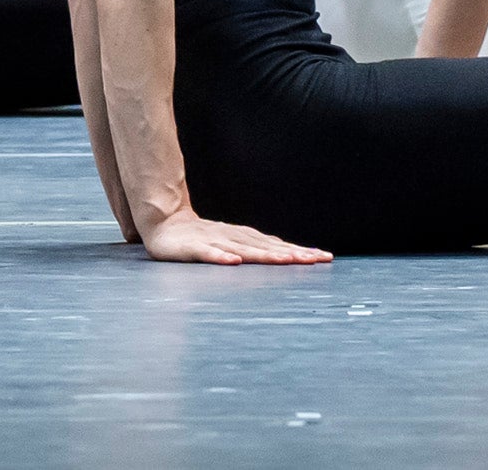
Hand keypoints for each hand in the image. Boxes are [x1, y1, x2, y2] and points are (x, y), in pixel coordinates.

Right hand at [137, 209, 331, 265]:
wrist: (164, 225)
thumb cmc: (201, 238)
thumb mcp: (231, 244)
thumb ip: (254, 250)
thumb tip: (286, 256)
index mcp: (244, 238)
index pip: (276, 245)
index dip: (299, 251)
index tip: (323, 258)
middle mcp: (233, 237)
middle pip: (266, 247)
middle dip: (291, 254)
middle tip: (316, 260)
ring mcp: (214, 241)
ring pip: (243, 250)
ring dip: (264, 256)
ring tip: (285, 261)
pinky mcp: (193, 248)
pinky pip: (208, 254)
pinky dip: (221, 257)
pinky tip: (234, 262)